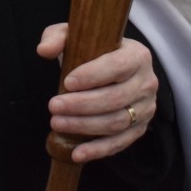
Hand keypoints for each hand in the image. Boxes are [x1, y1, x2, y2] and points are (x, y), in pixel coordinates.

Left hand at [36, 24, 156, 163]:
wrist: (113, 72)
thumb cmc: (93, 53)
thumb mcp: (76, 37)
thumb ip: (58, 37)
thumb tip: (44, 50)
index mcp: (137, 55)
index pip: (118, 66)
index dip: (92, 76)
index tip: (67, 82)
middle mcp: (147, 82)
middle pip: (115, 98)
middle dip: (81, 105)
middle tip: (53, 106)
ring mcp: (146, 108)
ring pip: (116, 122)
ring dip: (84, 126)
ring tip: (57, 123)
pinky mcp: (139, 129)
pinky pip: (119, 143)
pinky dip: (97, 150)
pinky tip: (76, 153)